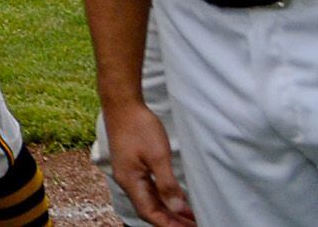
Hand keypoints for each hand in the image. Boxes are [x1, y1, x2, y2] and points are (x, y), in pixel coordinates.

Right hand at [101, 96, 194, 226]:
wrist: (122, 103)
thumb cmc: (138, 127)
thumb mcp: (158, 156)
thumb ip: (167, 184)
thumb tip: (177, 208)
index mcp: (130, 181)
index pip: (150, 213)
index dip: (169, 224)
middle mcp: (127, 180)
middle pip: (149, 209)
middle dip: (171, 220)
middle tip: (195, 224)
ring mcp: (128, 172)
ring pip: (149, 199)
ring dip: (169, 210)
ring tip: (190, 216)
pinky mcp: (133, 164)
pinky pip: (148, 188)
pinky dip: (163, 197)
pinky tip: (175, 198)